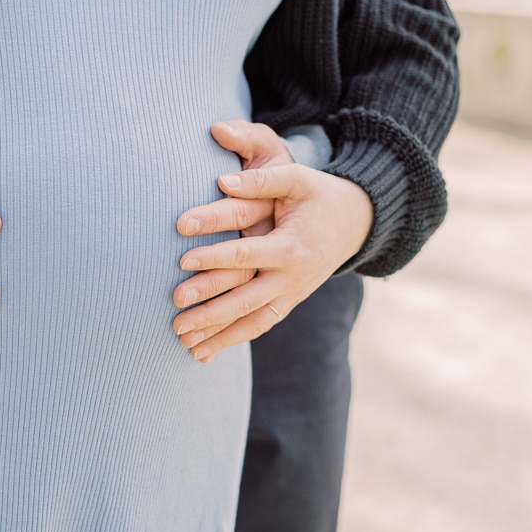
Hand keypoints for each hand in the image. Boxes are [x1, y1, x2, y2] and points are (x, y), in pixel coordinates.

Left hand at [172, 120, 371, 362]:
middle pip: (246, 299)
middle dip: (210, 312)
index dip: (213, 257)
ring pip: (252, 321)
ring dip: (218, 336)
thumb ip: (261, 180)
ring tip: (185, 345)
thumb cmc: (319, 195)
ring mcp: (292, 293)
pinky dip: (233, 339)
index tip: (181, 261)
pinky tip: (206, 352)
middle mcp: (292, 277)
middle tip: (175, 319)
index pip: (246, 255)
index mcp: (291, 246)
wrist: (356, 222)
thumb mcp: (297, 179)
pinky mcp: (289, 302)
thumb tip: (222, 181)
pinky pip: (260, 325)